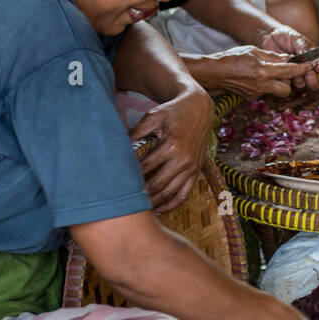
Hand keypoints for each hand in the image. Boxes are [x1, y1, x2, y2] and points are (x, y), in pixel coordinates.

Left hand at [131, 89, 213, 213]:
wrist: (199, 109)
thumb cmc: (174, 112)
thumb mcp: (154, 116)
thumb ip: (137, 131)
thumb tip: (119, 145)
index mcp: (172, 145)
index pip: (146, 167)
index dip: (131, 176)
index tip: (119, 182)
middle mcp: (183, 159)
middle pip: (157, 185)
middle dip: (140, 194)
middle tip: (124, 199)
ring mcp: (191, 168)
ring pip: (170, 193)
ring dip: (154, 202)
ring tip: (138, 208)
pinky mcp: (196, 171)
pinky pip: (184, 194)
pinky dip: (172, 205)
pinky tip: (159, 210)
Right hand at [207, 45, 312, 99]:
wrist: (215, 72)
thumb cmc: (233, 57)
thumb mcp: (255, 51)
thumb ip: (273, 57)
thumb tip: (288, 59)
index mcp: (264, 71)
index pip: (290, 71)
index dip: (301, 68)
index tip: (309, 65)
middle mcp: (262, 85)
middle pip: (287, 89)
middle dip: (289, 82)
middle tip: (284, 72)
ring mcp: (256, 93)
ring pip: (276, 92)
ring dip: (278, 84)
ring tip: (269, 74)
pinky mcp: (251, 97)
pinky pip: (265, 92)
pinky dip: (266, 86)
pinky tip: (257, 78)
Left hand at [256, 24, 318, 93]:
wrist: (268, 38)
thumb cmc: (285, 36)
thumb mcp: (296, 38)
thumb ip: (303, 47)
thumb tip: (308, 58)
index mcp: (312, 58)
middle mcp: (305, 69)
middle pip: (315, 81)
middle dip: (313, 80)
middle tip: (309, 74)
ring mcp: (295, 74)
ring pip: (302, 84)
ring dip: (298, 79)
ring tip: (291, 69)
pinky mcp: (284, 78)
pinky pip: (287, 84)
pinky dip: (286, 79)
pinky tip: (282, 72)